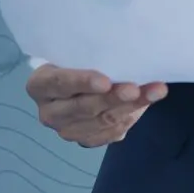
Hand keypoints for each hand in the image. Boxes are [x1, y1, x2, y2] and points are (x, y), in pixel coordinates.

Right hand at [26, 64, 167, 146]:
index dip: (82, 82)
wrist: (74, 83)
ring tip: (154, 92)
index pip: (59, 83)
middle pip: (84, 107)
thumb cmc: (74, 61)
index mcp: (39, 85)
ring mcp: (67, 130)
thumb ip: (90, 56)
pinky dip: (132, 117)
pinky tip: (147, 103)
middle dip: (113, 98)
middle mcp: (49, 112)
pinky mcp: (86, 140)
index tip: (106, 81)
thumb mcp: (74, 54)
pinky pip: (112, 132)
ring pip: (103, 121)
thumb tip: (123, 52)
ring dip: (132, 107)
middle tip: (135, 89)